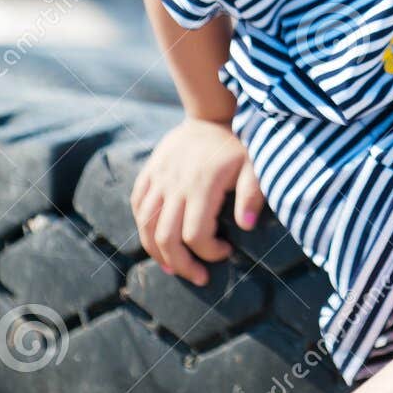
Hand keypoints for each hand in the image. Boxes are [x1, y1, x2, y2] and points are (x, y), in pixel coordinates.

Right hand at [130, 118, 264, 286]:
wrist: (210, 116)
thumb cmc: (237, 146)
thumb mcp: (255, 165)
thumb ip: (253, 194)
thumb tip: (245, 226)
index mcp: (202, 185)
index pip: (196, 235)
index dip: (210, 252)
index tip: (227, 251)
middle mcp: (175, 184)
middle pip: (166, 237)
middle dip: (182, 264)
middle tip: (199, 276)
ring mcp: (158, 178)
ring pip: (145, 225)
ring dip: (157, 252)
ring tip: (174, 267)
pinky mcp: (149, 173)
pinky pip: (137, 205)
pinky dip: (143, 227)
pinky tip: (157, 240)